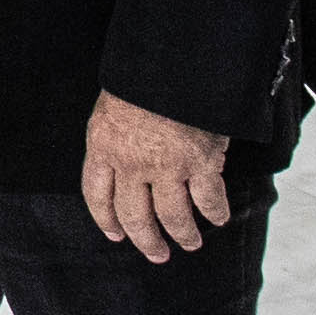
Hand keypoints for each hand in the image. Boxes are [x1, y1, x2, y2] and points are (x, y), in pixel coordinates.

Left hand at [81, 89, 233, 259]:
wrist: (172, 61)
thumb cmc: (141, 76)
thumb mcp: (111, 104)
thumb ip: (115, 135)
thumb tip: (123, 155)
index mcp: (103, 146)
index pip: (96, 195)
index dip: (105, 219)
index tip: (115, 234)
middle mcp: (131, 164)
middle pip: (133, 216)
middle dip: (145, 240)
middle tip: (156, 253)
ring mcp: (166, 167)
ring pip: (173, 217)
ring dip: (182, 235)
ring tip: (189, 244)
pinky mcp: (200, 163)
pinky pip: (208, 200)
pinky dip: (215, 212)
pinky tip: (219, 218)